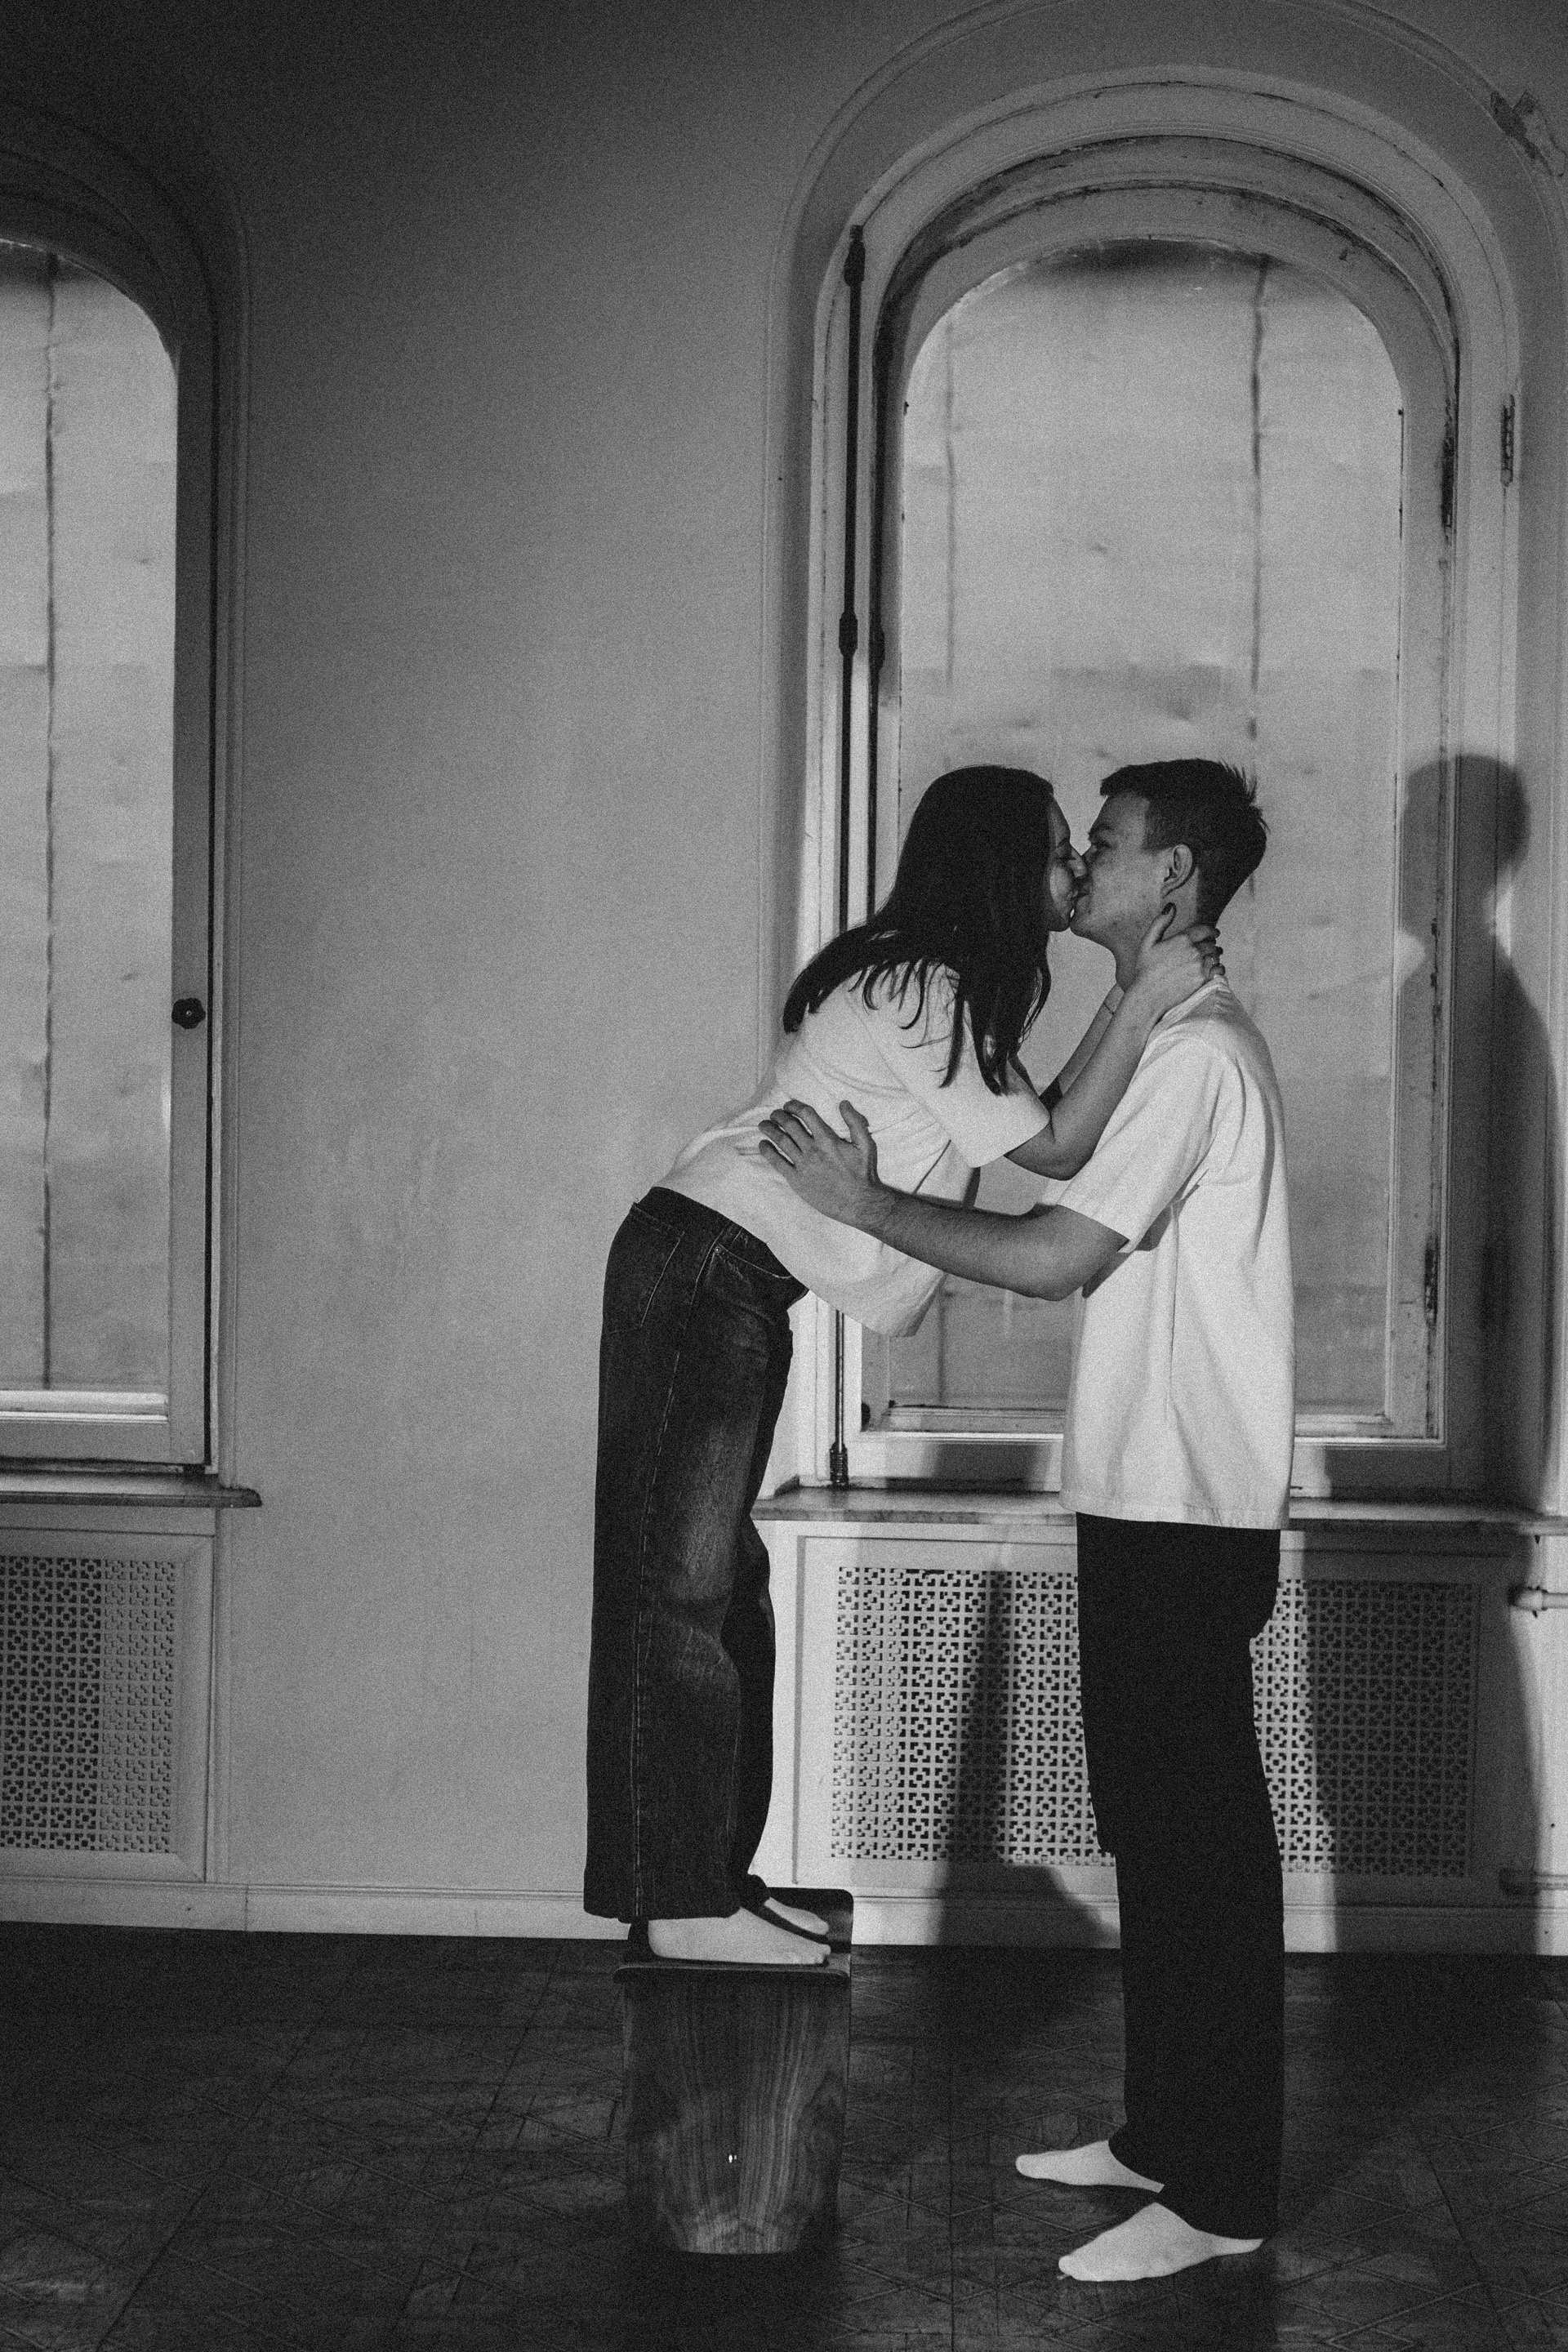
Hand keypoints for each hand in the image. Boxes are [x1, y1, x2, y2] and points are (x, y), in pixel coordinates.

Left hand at [759, 1099, 889, 1232]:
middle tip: (774, 1114)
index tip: (788, 1105)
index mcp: (828, 1139)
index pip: (806, 1114)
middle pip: (789, 1126)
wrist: (858, 1202)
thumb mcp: (865, 1144)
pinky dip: (767, 1151)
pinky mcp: (796, 1180)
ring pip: (781, 1141)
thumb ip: (855, 1122)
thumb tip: (843, 1103)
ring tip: (763, 1125)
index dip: (794, 1106)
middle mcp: (812, 1150)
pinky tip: (763, 1145)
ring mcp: (803, 1165)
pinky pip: (777, 1163)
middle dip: (779, 1116)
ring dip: (769, 1130)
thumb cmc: (862, 1173)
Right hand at [1126, 904, 1222, 1015]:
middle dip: (1212, 944)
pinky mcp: (1203, 980)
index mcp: (1182, 939)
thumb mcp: (1147, 943)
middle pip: (1212, 944)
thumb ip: (1160, 922)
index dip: (1211, 931)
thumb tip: (1172, 906)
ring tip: (1212, 959)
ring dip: (1215, 956)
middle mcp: (1194, 951)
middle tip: (1212, 947)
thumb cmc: (1145, 970)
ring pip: (1216, 956)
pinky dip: (1219, 969)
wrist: (1147, 996)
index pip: (1205, 930)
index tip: (1214, 933)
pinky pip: (1219, 970)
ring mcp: (1200, 966)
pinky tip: (1214, 970)